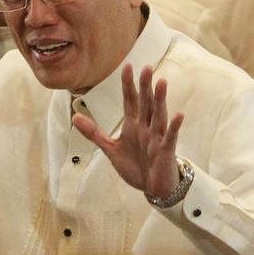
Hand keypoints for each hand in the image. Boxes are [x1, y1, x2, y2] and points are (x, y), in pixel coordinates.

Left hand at [73, 64, 184, 197]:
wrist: (153, 188)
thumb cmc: (136, 166)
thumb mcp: (111, 149)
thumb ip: (94, 133)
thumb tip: (75, 116)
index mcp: (133, 125)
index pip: (130, 100)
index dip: (128, 84)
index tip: (127, 65)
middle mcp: (146, 127)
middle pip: (145, 103)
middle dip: (145, 86)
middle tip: (147, 67)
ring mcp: (157, 138)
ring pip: (158, 115)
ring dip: (160, 99)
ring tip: (162, 82)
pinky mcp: (165, 150)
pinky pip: (170, 137)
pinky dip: (174, 126)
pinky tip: (178, 114)